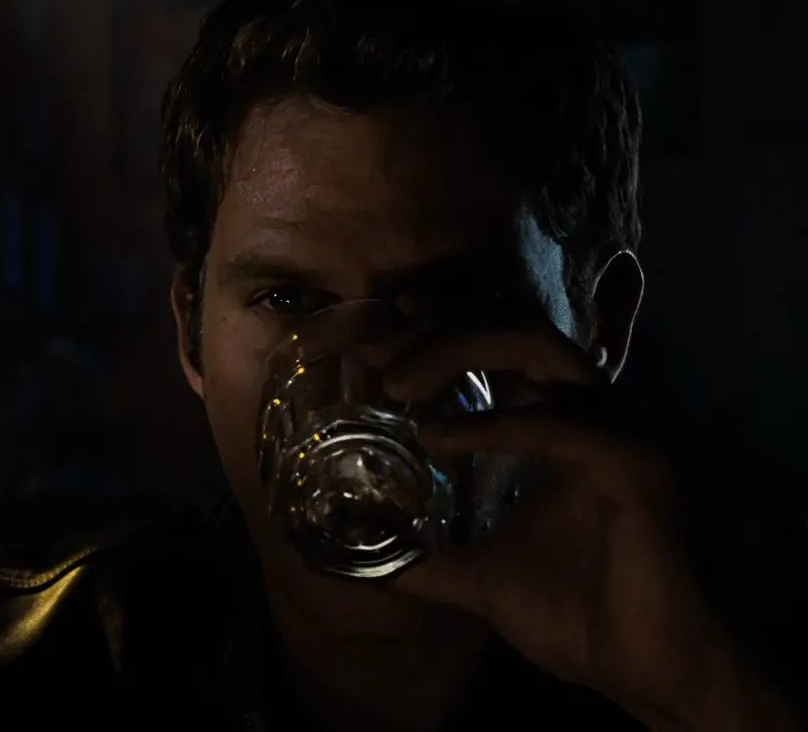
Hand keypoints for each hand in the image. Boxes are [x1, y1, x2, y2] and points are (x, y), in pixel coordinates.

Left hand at [381, 323, 792, 729]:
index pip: (494, 349)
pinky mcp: (636, 466)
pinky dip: (492, 424)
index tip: (366, 345)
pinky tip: (437, 436)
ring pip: (538, 347)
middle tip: (374, 356)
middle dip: (436, 329)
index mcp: (556, 427)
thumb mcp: (475, 577)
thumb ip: (417, 559)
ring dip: (458, 351)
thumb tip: (352, 559)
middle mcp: (591, 415)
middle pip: (512, 328)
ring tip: (397, 384)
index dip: (430, 334)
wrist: (646, 670)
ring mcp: (618, 432)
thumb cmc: (579, 618)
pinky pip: (559, 424)